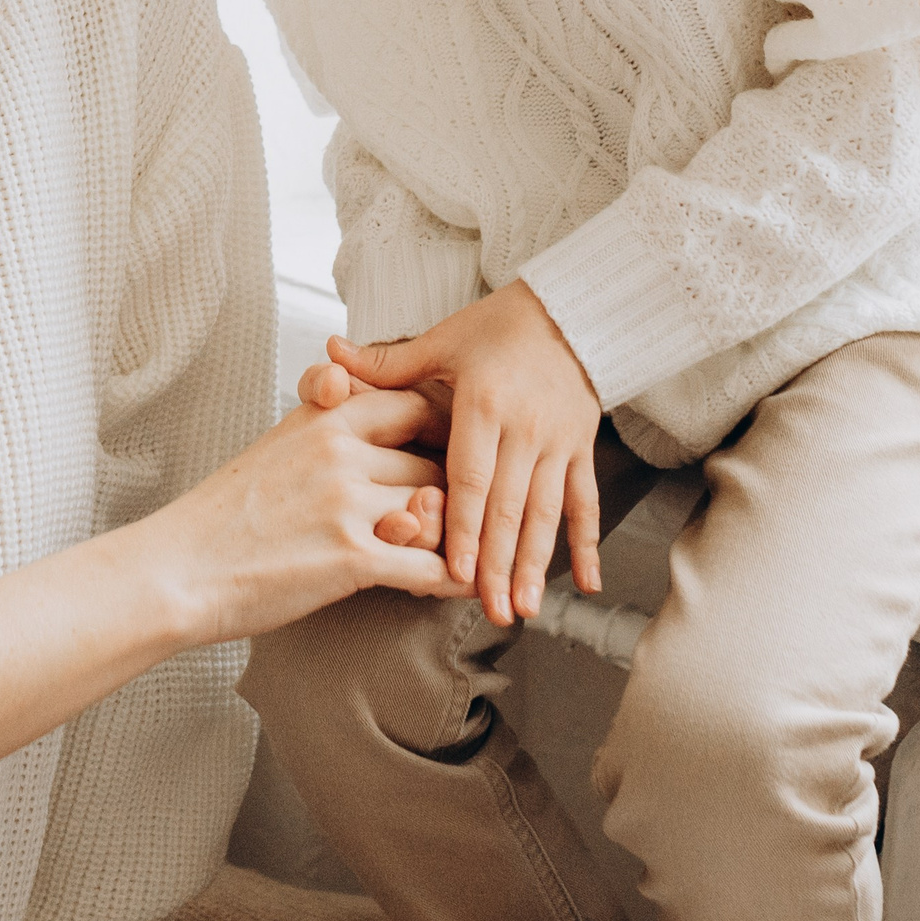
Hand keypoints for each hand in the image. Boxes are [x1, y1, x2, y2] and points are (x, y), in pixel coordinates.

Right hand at [153, 385, 472, 642]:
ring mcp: (348, 503)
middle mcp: (341, 451)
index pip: (411, 402)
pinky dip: (453, 581)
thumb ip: (326, 422)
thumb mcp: (277, 445)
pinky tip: (463, 587)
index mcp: (323, 419)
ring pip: (437, 513)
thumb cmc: (224, 516)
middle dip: (445, 495)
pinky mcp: (352, 558)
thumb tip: (357, 398)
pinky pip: (431, 567)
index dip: (440, 430)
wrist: (179, 569)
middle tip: (450, 520)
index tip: (449, 452)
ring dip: (447, 540)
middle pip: (434, 462)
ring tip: (448, 557)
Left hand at [327, 280, 604, 622]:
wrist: (568, 309)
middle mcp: (524, 427)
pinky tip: (587, 583)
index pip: (472, 476)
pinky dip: (588, 543)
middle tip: (490, 611)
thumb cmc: (498, 326)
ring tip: (525, 608)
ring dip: (536, 564)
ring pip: (547, 512)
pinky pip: (585, 500)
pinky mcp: (582, 447)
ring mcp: (558, 441)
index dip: (465, 527)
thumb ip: (389, 362)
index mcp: (484, 404)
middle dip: (499, 564)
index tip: (457, 571)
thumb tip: (331, 351)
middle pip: (509, 506)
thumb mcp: (442, 339)